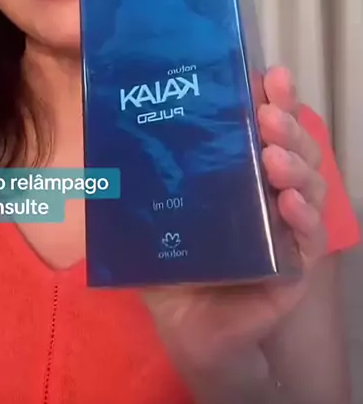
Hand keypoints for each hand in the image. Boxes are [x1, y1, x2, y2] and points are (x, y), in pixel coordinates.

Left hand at [142, 66, 326, 375]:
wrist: (186, 328)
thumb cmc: (172, 263)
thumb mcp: (148, 217)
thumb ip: (130, 183)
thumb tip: (94, 136)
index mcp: (240, 170)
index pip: (263, 126)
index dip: (273, 97)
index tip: (269, 75)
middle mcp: (269, 189)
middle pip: (293, 146)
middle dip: (285, 125)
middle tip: (268, 113)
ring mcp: (285, 226)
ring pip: (308, 185)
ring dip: (295, 165)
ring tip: (273, 156)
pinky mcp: (294, 266)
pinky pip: (308, 239)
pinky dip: (303, 219)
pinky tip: (287, 204)